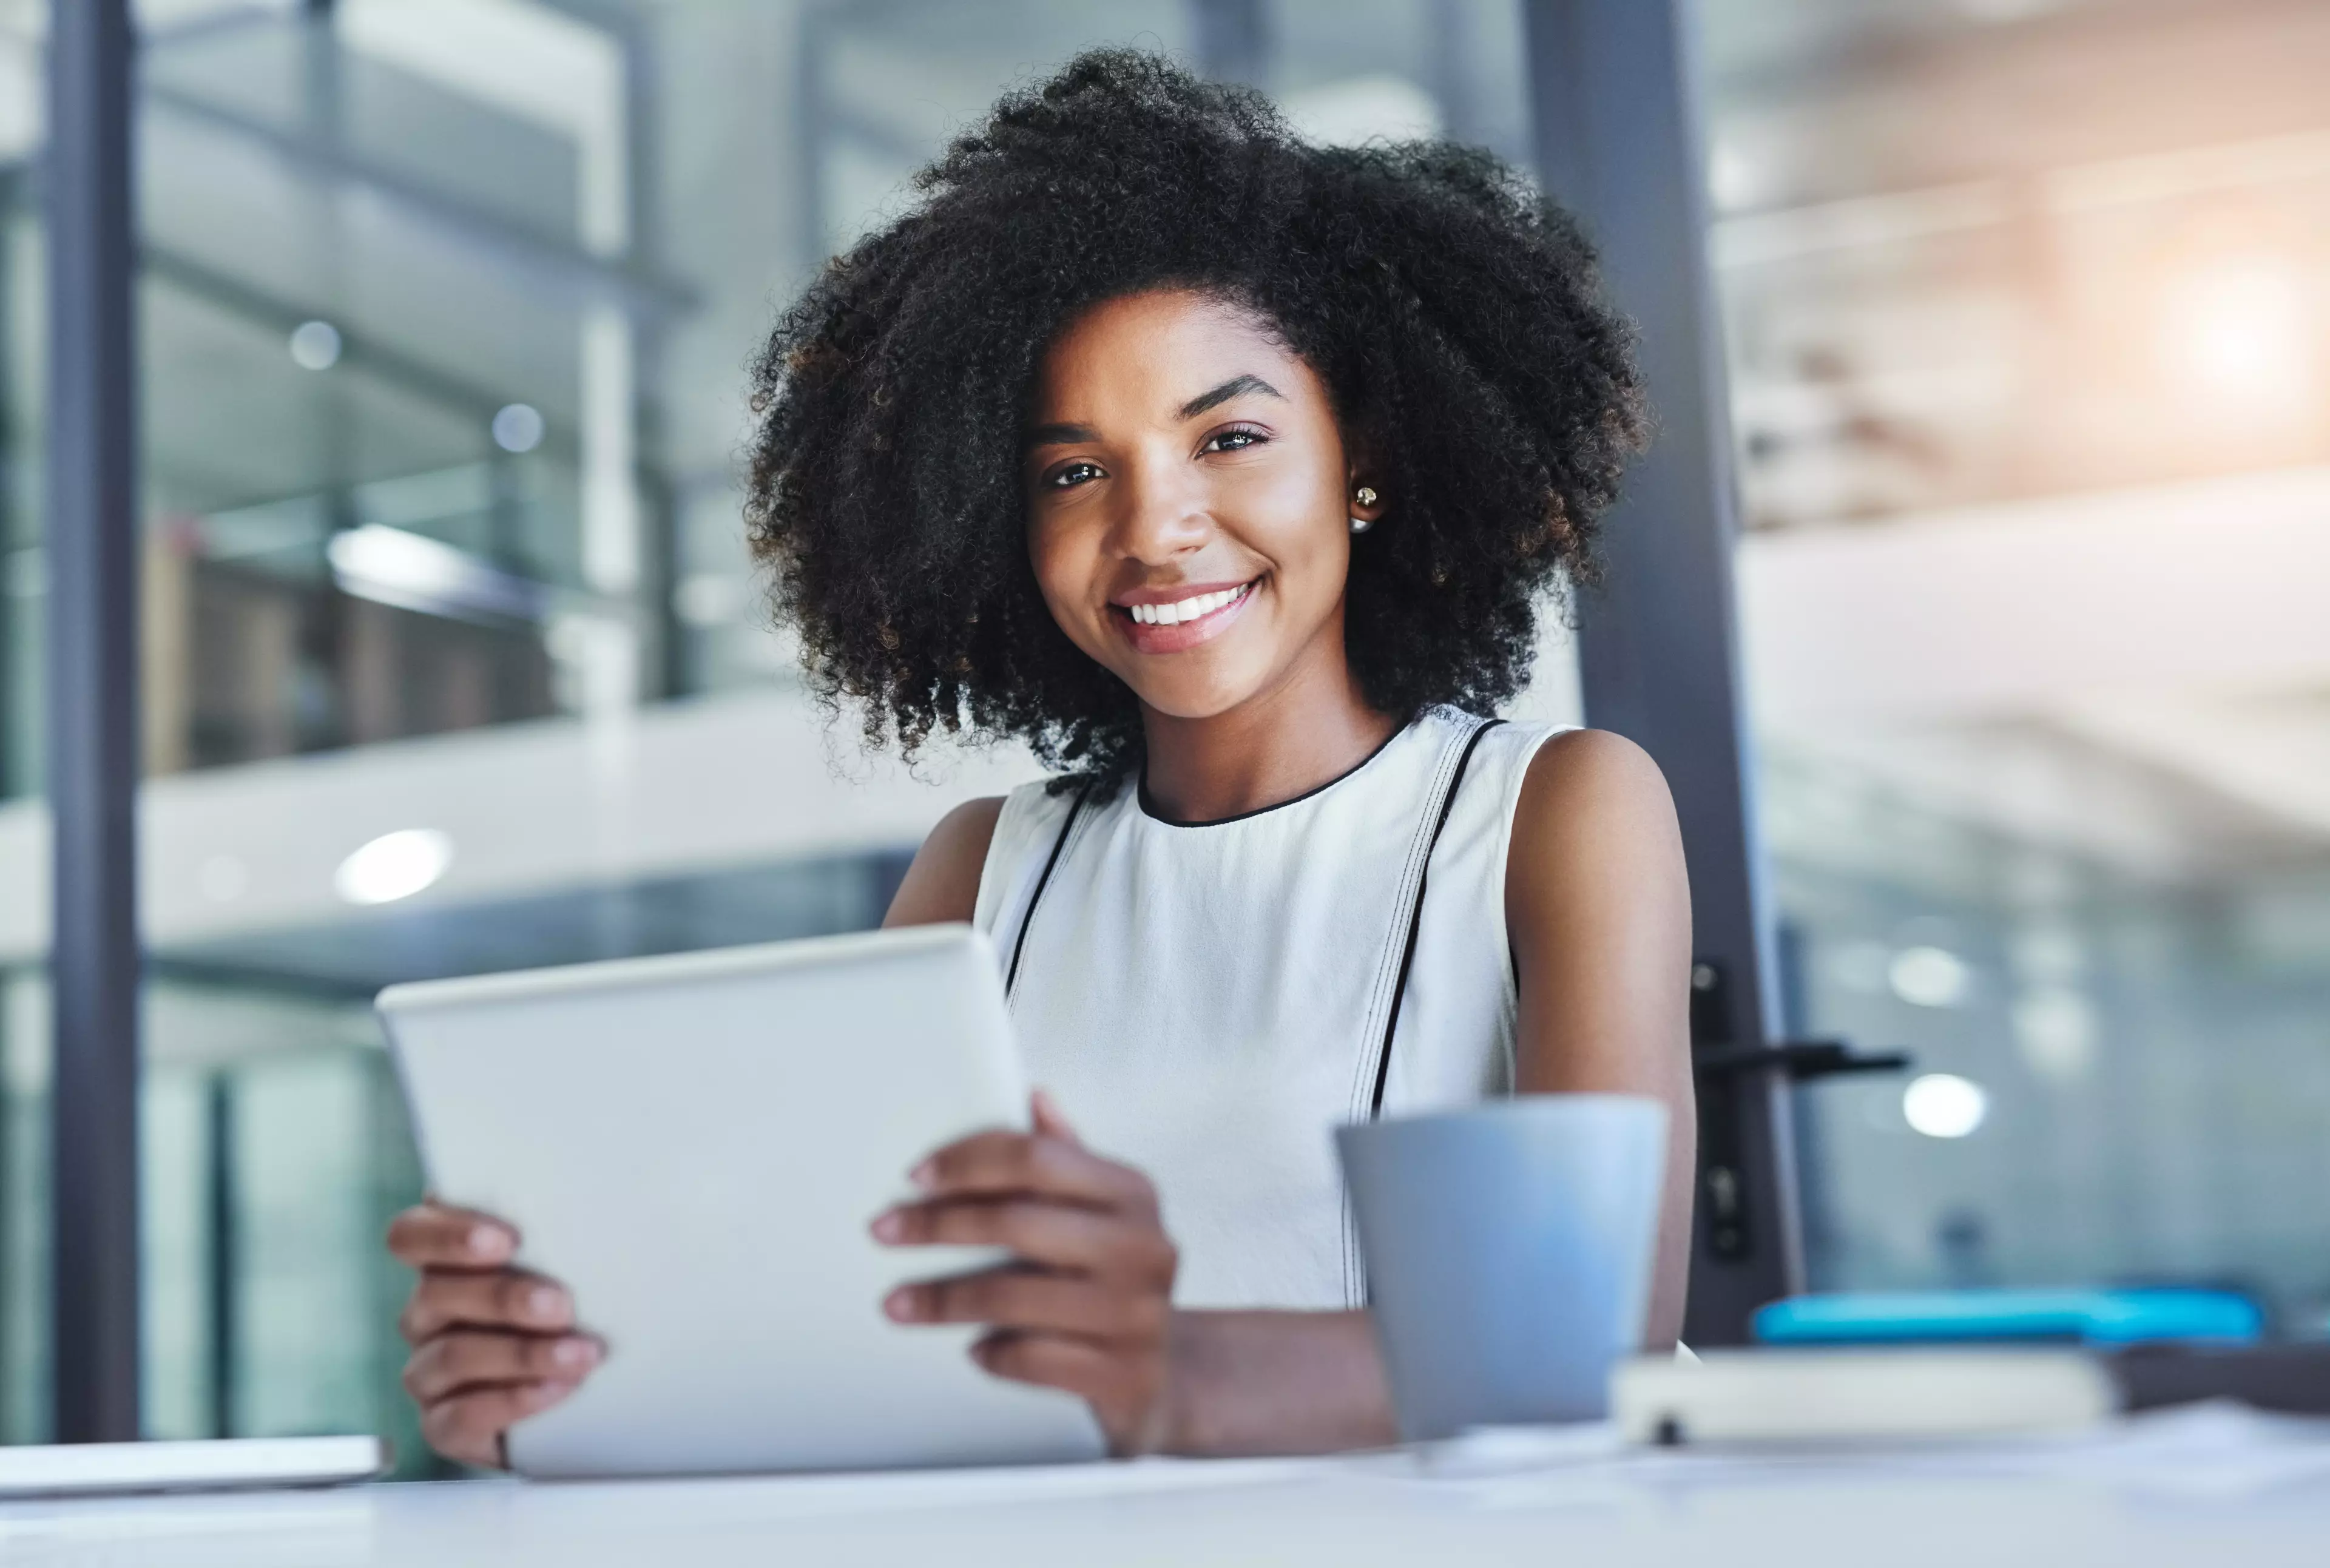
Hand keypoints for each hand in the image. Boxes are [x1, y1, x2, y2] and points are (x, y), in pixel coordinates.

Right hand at [386, 1201, 604, 1466]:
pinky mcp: (444, 1426)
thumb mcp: (573, 1265)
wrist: (589, 1397)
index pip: (410, 1235)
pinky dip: (512, 1401)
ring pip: (451, 1356)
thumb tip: (606, 1207)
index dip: (445, 1234)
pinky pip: (459, 1417)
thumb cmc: (578, 1309)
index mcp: (446, 1264)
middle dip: (502, 1297)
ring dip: (521, 1354)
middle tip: (561, 1305)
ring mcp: (429, 1373)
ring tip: (580, 1355)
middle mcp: (427, 1315)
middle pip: (434, 1294)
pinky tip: (556, 1390)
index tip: (505, 1240)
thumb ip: (563, 1236)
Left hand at [871, 1092, 1179, 1454]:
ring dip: (944, 1300)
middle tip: (884, 1231)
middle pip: (1017, 1222)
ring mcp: (1138, 1315)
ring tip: (896, 1303)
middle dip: (939, 1225)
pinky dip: (993, 1355)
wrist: (1164, 1374)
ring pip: (1015, 1297)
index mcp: (1132, 1192)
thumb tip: (1035, 1096)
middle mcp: (1144, 1247)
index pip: (1038, 1157)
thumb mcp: (1101, 1213)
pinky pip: (1034, 1360)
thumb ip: (1067, 1158)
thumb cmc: (1111, 1280)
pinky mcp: (1125, 1375)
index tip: (914, 1177)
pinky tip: (973, 1350)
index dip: (968, 1162)